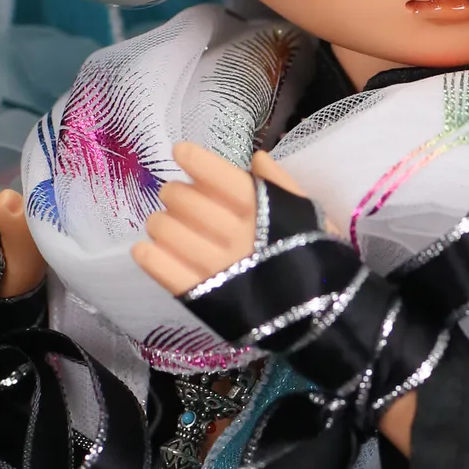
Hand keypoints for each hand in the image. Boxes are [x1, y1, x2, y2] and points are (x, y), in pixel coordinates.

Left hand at [131, 141, 307, 297]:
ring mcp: (218, 267)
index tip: (181, 152)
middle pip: (186, 201)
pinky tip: (146, 248)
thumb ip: (282, 185)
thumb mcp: (309, 216)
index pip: (221, 177)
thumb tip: (256, 157)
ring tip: (164, 224)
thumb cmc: (314, 258)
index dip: (197, 160)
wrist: (323, 316)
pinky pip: (164, 270)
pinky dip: (149, 256)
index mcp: (264, 211)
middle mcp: (238, 235)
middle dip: (174, 192)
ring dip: (159, 222)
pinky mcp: (203, 297)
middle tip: (174, 196)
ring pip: (168, 231)